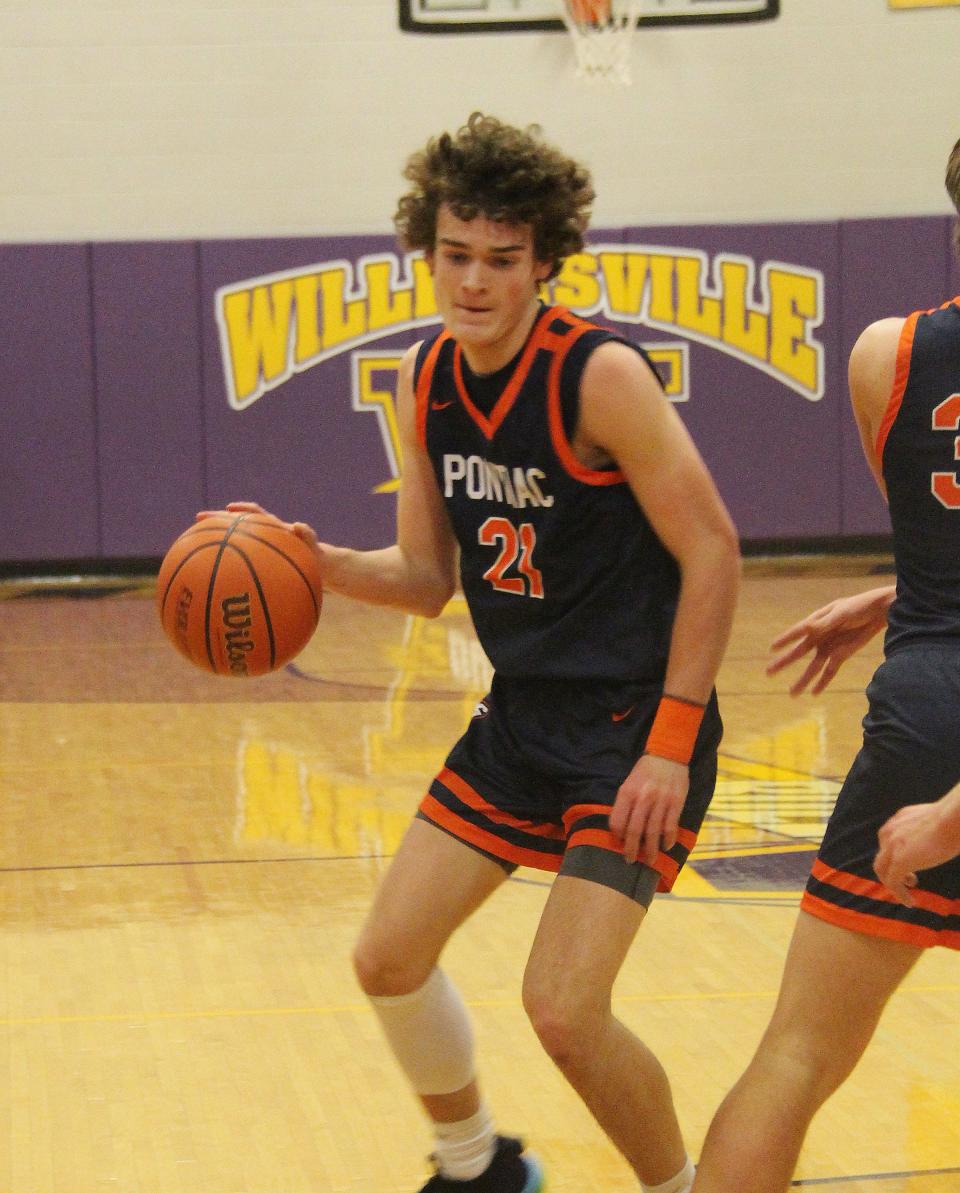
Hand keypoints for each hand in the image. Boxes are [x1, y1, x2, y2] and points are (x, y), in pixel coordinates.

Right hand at [195, 501, 326, 570]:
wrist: (319, 570)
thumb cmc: (316, 558)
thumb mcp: (315, 547)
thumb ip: (308, 536)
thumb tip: (298, 525)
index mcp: (275, 529)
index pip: (256, 514)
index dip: (243, 509)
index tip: (227, 509)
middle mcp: (264, 536)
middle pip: (236, 524)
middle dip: (217, 520)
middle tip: (197, 518)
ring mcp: (260, 550)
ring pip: (233, 541)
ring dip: (216, 540)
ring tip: (193, 544)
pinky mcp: (260, 562)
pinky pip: (239, 561)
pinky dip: (225, 565)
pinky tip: (211, 576)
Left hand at [609, 753, 688, 865]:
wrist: (668, 755)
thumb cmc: (645, 770)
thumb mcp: (629, 783)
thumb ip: (625, 804)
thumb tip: (621, 829)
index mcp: (627, 793)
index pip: (617, 821)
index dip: (617, 835)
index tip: (620, 841)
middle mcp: (643, 798)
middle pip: (634, 830)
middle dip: (631, 849)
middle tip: (630, 860)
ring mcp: (660, 801)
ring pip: (653, 832)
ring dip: (650, 850)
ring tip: (649, 860)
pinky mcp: (676, 803)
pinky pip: (671, 826)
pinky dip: (668, 839)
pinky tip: (667, 846)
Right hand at [766, 587, 892, 695]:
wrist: (879, 612)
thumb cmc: (859, 606)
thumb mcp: (842, 612)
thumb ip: (825, 623)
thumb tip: (808, 629)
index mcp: (816, 621)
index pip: (797, 632)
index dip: (784, 640)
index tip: (772, 648)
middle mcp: (819, 636)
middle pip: (799, 653)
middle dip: (784, 663)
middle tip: (768, 673)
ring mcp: (829, 647)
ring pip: (812, 667)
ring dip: (803, 680)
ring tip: (792, 693)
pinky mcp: (841, 656)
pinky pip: (829, 672)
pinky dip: (822, 682)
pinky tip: (814, 693)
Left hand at [874, 791, 959, 905]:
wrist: (953, 819)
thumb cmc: (954, 819)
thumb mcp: (937, 819)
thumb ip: (931, 827)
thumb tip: (944, 833)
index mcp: (900, 819)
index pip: (890, 840)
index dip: (897, 855)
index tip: (912, 865)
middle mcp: (891, 831)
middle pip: (883, 855)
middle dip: (892, 870)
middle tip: (910, 880)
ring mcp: (891, 845)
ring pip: (882, 869)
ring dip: (892, 883)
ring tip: (907, 895)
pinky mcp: (899, 861)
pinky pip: (892, 882)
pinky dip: (899, 893)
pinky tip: (910, 902)